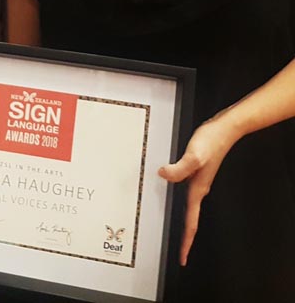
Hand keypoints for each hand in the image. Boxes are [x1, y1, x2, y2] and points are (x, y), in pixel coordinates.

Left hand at [157, 116, 239, 265]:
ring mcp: (198, 181)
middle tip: (180, 253)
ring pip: (189, 207)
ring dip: (183, 221)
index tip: (183, 257)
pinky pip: (186, 193)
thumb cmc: (211, 141)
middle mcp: (198, 188)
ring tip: (177, 234)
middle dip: (185, 237)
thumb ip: (179, 168)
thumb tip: (163, 175)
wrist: (224, 129)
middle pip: (191, 219)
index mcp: (198, 190)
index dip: (186, 241)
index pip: (191, 222)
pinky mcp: (196, 172)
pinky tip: (172, 196)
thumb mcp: (193, 155)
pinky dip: (180, 201)